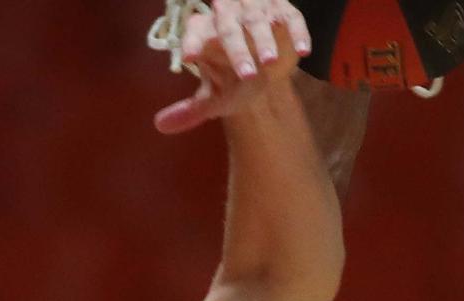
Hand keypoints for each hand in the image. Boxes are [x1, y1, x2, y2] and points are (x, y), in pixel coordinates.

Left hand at [156, 0, 311, 134]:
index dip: (192, 42)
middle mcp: (228, 15)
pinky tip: (303, 51)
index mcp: (205, 31)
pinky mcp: (282, 12)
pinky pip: (291, 17)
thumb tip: (160, 126)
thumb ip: (190, 110)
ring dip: (264, 40)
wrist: (261, 70)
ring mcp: (255, 11)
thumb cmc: (231, 80)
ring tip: (269, 63)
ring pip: (258, 19)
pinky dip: (297, 32)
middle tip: (246, 76)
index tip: (189, 58)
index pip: (194, 31)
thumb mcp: (213, 96)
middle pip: (228, 27)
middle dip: (237, 50)